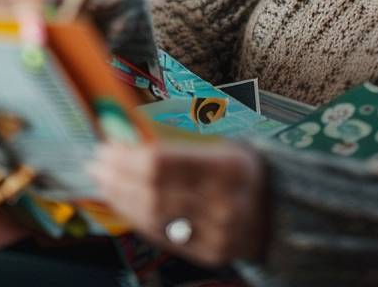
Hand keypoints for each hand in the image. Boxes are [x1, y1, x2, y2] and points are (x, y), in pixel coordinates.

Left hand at [87, 140, 267, 267]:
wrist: (281, 211)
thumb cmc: (244, 168)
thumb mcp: (225, 142)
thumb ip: (183, 136)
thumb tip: (131, 124)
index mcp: (229, 166)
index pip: (162, 162)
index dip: (127, 156)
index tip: (107, 145)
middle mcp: (224, 202)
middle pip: (152, 190)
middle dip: (116, 176)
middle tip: (96, 162)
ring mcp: (217, 233)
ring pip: (152, 216)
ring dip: (119, 197)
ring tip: (102, 180)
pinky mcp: (210, 253)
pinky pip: (161, 236)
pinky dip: (135, 217)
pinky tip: (122, 202)